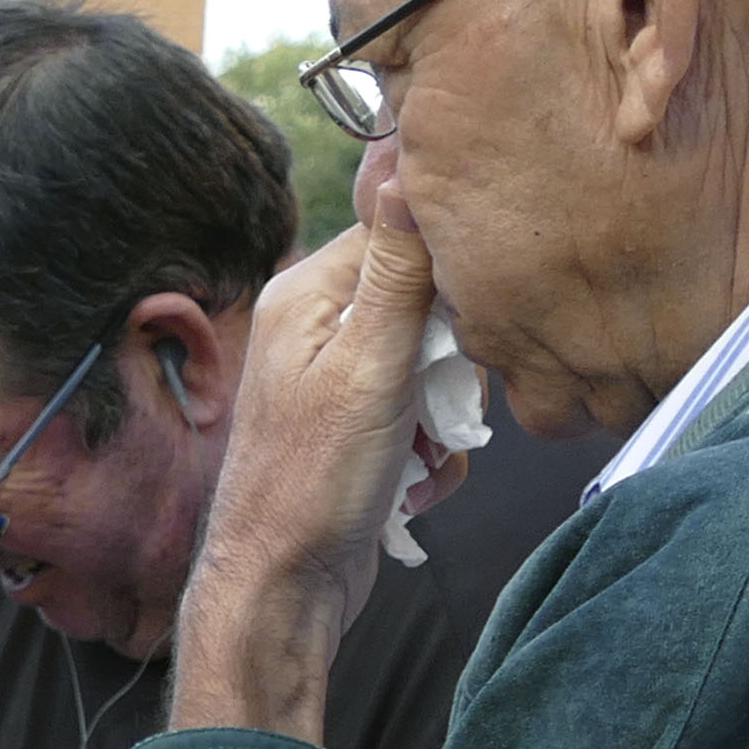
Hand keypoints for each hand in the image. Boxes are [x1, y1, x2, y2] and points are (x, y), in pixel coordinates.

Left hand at [170, 147, 451, 740]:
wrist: (282, 589)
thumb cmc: (315, 484)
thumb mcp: (370, 365)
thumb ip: (396, 269)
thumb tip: (404, 159)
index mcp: (308, 294)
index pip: (404, 233)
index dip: (452, 274)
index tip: (466, 325)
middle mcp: (314, 327)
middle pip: (428, 300)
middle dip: (454, 359)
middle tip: (440, 406)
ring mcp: (334, 380)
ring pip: (434, 364)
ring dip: (445, 416)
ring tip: (419, 452)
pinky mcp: (354, 428)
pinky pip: (421, 415)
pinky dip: (430, 451)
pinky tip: (411, 482)